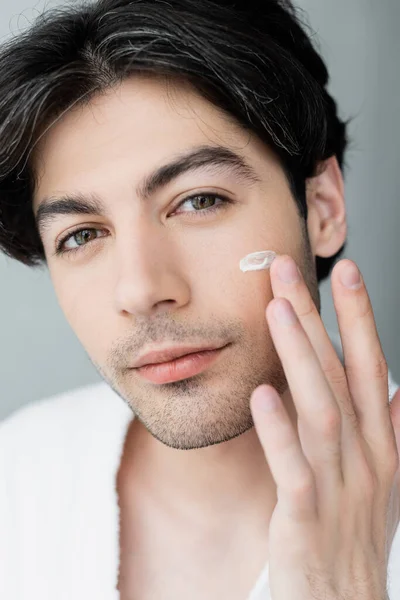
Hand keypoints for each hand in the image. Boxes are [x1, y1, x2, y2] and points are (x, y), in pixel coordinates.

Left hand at [249, 255, 399, 599]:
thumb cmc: (356, 534)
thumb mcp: (384, 475)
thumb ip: (391, 427)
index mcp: (380, 442)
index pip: (370, 366)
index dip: (359, 317)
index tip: (346, 271)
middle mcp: (366, 456)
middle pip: (341, 373)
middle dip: (318, 316)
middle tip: (287, 270)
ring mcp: (339, 485)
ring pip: (322, 409)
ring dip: (300, 357)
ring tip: (277, 310)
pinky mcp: (307, 517)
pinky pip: (293, 469)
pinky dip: (279, 431)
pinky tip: (261, 395)